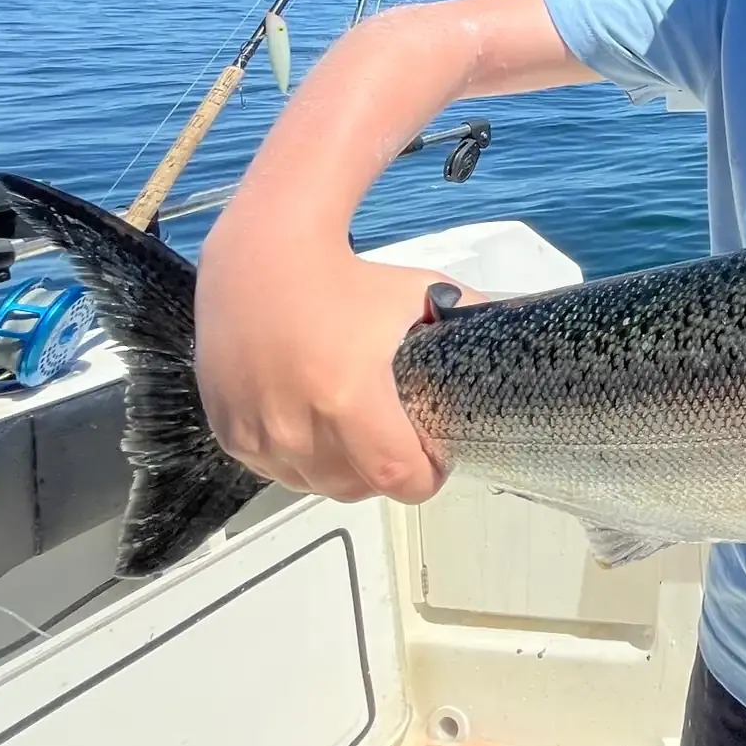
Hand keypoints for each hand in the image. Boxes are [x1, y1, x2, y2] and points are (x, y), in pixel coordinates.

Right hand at [196, 221, 479, 503]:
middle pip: (355, 486)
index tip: (436, 462)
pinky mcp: (229, 432)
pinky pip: (276, 470)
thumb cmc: (351, 278)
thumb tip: (516, 343)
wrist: (262, 259)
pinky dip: (301, 461)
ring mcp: (257, 432)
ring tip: (358, 436)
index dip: (424, 479)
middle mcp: (297, 424)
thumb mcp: (424, 294)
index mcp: (348, 396)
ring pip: (314, 483)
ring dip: (342, 472)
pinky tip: (315, 427)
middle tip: (399, 443)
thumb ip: (472, 321)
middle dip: (385, 473)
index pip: (395, 476)